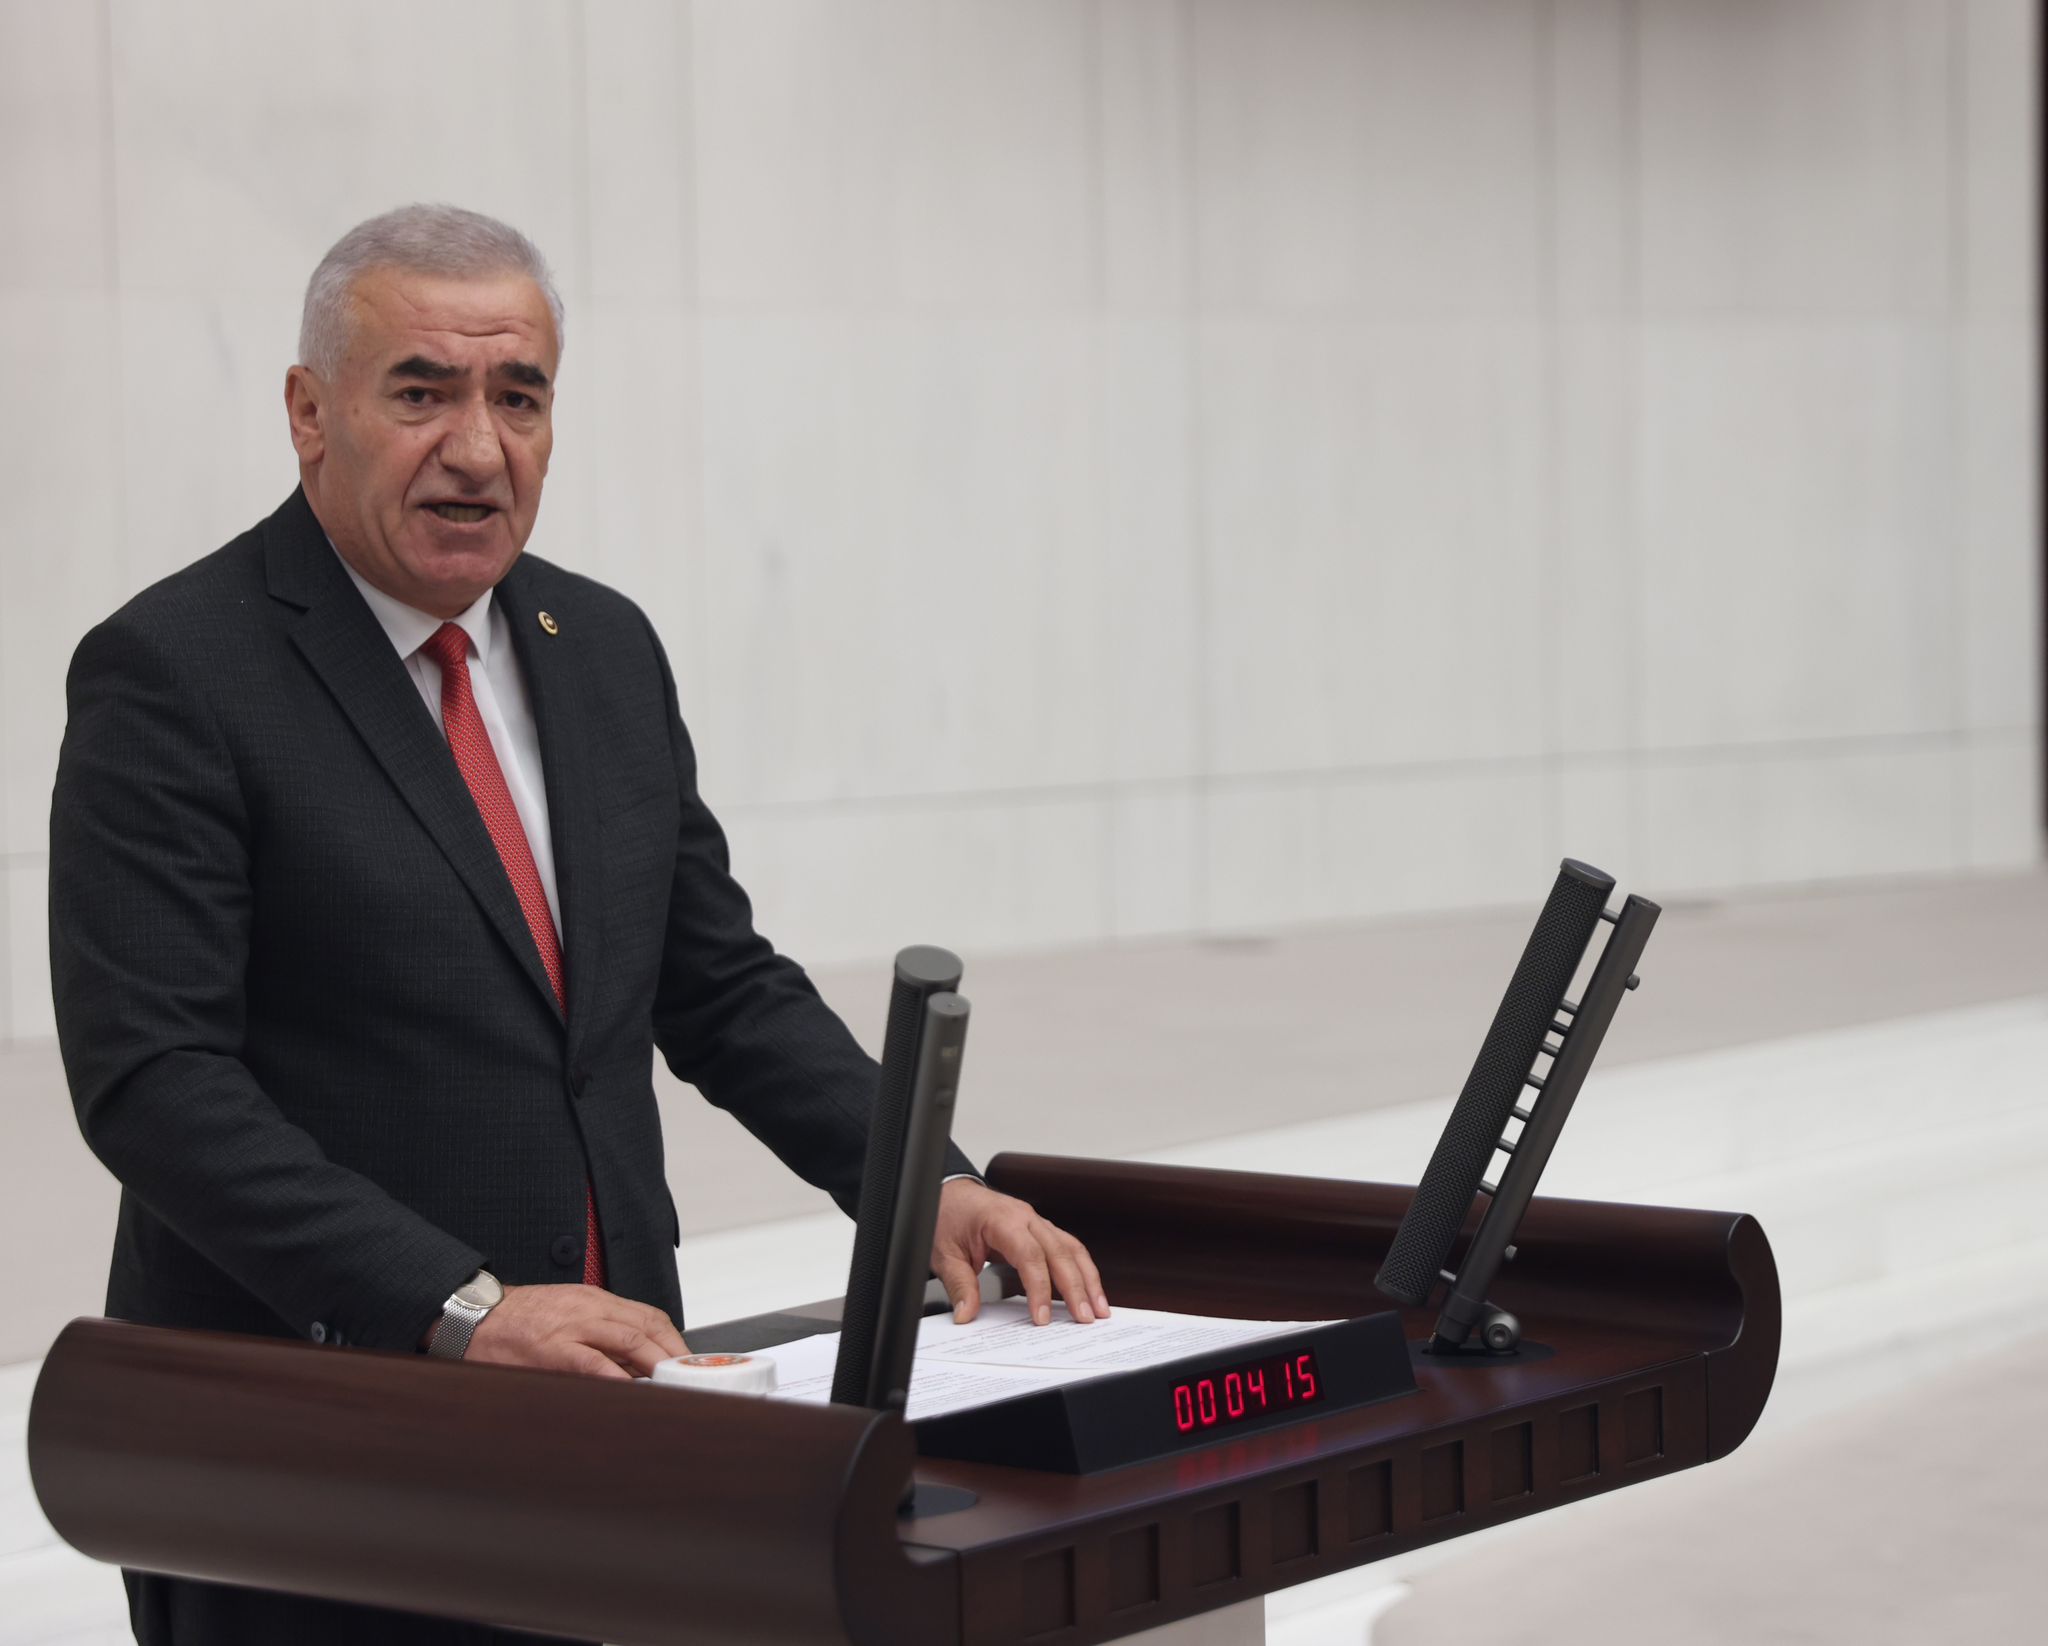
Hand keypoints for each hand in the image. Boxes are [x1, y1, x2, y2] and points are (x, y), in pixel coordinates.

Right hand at [462, 1284, 687, 1379]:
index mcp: (595, 1300)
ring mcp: (571, 1327)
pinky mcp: (551, 1349)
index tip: (688, 1362)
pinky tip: (632, 1391)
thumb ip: (599, 1335)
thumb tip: (633, 1366)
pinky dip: (618, 1377)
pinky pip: (592, 1363)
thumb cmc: (517, 1320)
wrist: (473, 1315)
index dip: (673, 1340)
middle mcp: (590, 1308)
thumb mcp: (566, 1315)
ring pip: (630, 1340)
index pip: (649, 1316)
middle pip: (648, 1327)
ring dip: (657, 1364)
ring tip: (674, 1385)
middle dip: (674, 1354)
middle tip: (691, 1378)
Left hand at [930, 1178, 1109, 1326]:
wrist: (949, 1193)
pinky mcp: (1039, 1229)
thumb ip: (959, 1285)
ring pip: (1071, 1248)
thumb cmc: (948, 1216)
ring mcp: (1036, 1222)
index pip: (1030, 1256)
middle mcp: (1025, 1218)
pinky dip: (1080, 1269)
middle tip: (1085, 1318)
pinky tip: (1088, 1288)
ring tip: (1098, 1308)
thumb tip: (967, 1315)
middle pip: (1060, 1252)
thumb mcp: (945, 1253)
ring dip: (1088, 1278)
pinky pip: (1067, 1247)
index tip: (1042, 1316)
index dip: (1040, 1288)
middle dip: (1076, 1287)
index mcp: (1002, 1220)